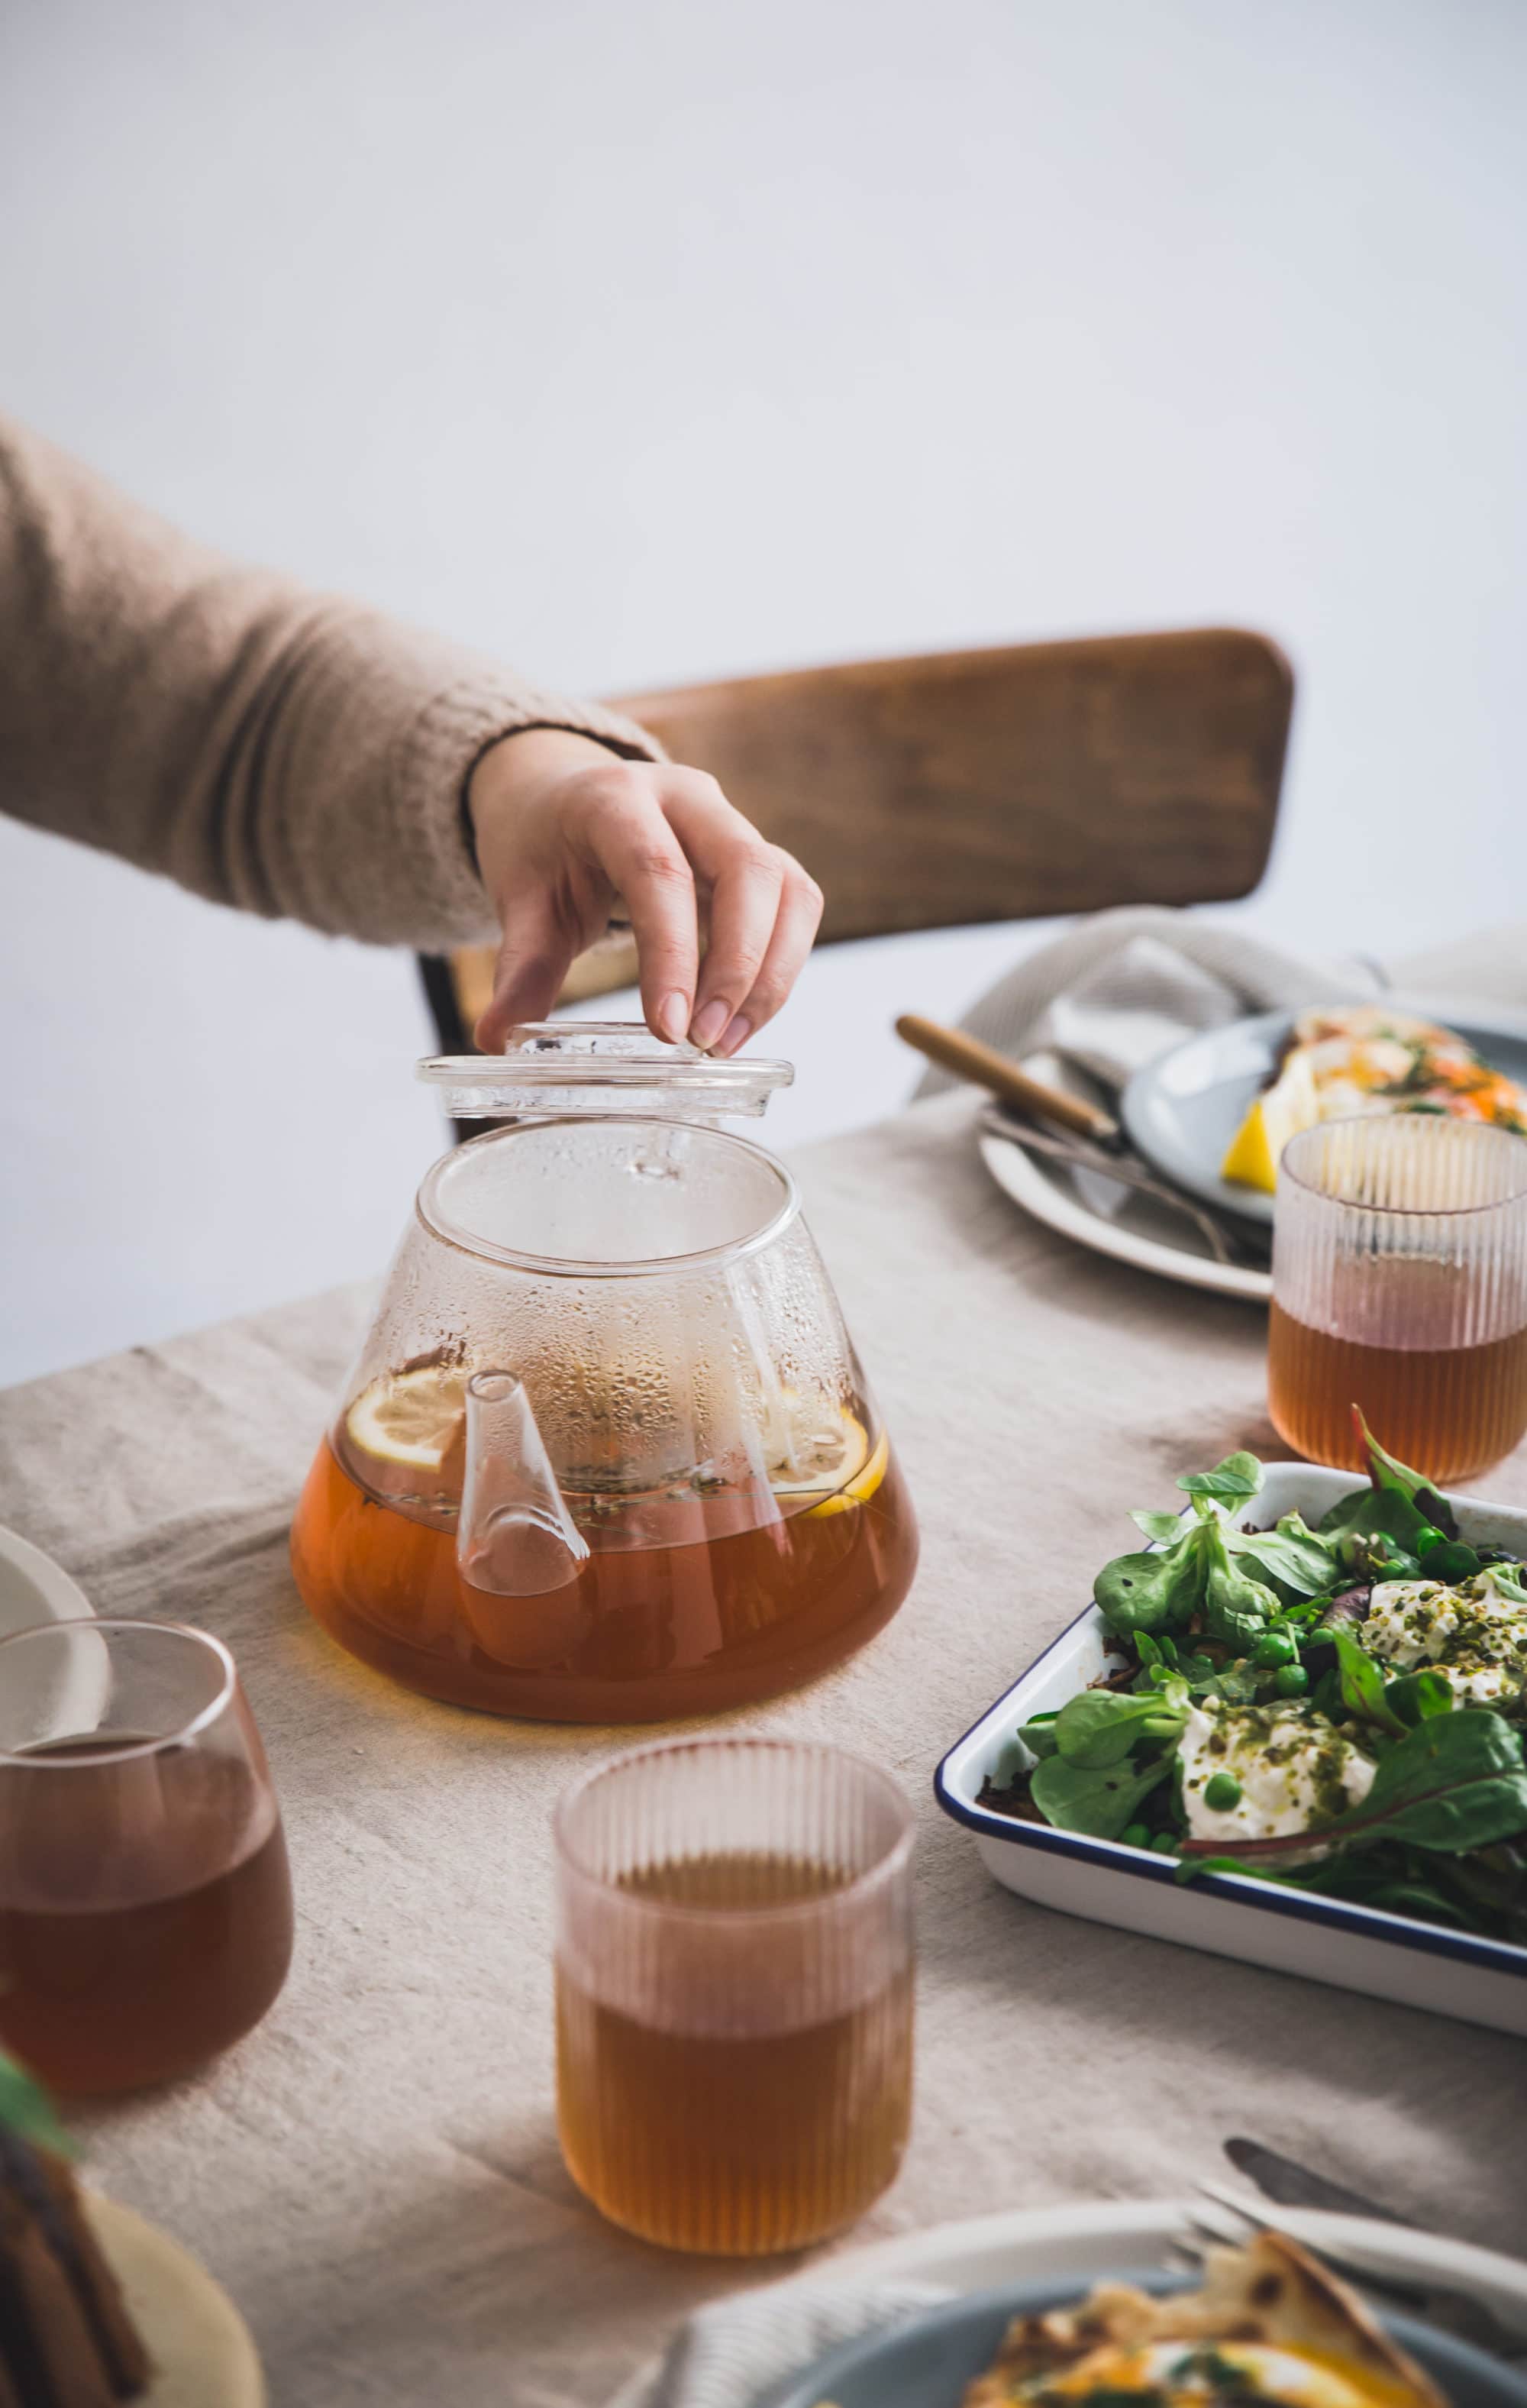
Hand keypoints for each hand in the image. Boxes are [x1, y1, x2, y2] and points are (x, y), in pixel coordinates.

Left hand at [466, 729, 822, 1054]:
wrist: (561, 796)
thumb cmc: (543, 845)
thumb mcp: (520, 899)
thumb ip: (519, 969)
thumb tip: (496, 1039)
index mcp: (614, 798)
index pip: (657, 870)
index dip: (672, 952)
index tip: (668, 1027)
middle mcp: (686, 797)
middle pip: (746, 870)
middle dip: (737, 967)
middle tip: (704, 1041)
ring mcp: (730, 820)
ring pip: (785, 887)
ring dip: (769, 973)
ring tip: (726, 1041)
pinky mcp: (757, 852)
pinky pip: (796, 903)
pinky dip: (780, 964)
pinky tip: (743, 1017)